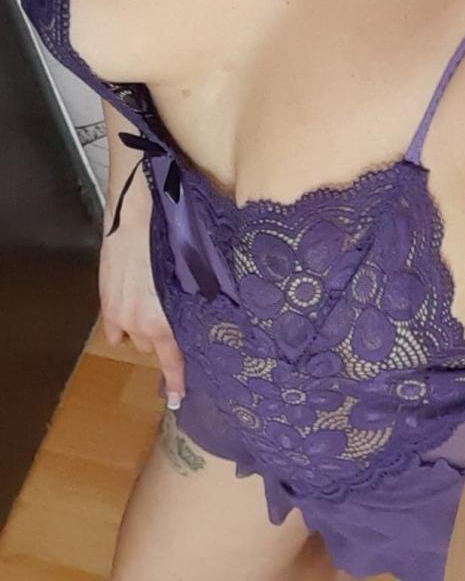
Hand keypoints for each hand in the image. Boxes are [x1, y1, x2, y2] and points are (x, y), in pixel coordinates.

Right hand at [99, 171, 184, 408]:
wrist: (136, 214)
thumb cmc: (172, 239)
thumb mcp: (192, 273)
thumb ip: (194, 301)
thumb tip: (209, 313)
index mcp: (164, 320)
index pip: (172, 360)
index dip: (175, 380)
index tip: (177, 399)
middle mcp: (139, 324)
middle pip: (153, 346)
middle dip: (163, 336)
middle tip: (173, 316)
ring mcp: (118, 315)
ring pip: (135, 335)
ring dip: (144, 326)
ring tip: (155, 302)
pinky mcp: (105, 302)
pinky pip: (116, 326)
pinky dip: (125, 320)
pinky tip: (134, 302)